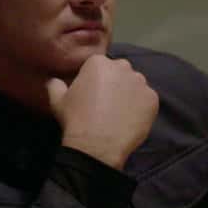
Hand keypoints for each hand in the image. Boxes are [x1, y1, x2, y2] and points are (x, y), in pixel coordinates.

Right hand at [46, 55, 158, 169]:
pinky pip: (147, 99)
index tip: (92, 94)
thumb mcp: (57, 100)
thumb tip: (54, 81)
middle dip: (114, 82)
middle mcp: (122, 67)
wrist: (97, 145)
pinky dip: (141, 107)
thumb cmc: (75, 119)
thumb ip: (55, 84)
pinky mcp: (152, 99)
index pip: (99, 65)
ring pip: (135, 84)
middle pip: (119, 71)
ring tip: (120, 112)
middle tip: (106, 102)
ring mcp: (140, 82)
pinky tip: (130, 119)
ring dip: (129, 93)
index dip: (95, 80)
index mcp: (98, 62)